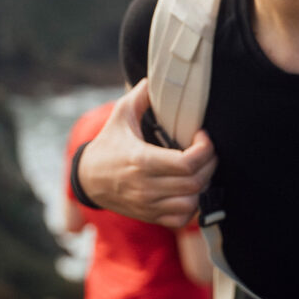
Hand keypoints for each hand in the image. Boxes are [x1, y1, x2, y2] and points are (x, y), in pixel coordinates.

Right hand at [77, 79, 217, 226]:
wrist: (88, 179)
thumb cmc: (109, 144)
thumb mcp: (120, 115)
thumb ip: (140, 96)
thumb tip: (154, 79)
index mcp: (141, 160)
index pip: (187, 163)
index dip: (204, 149)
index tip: (202, 136)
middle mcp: (146, 186)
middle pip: (195, 182)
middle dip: (209, 164)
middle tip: (207, 150)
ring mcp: (148, 204)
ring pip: (192, 202)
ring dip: (203, 185)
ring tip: (201, 169)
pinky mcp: (150, 216)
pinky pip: (181, 219)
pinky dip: (192, 206)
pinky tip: (190, 189)